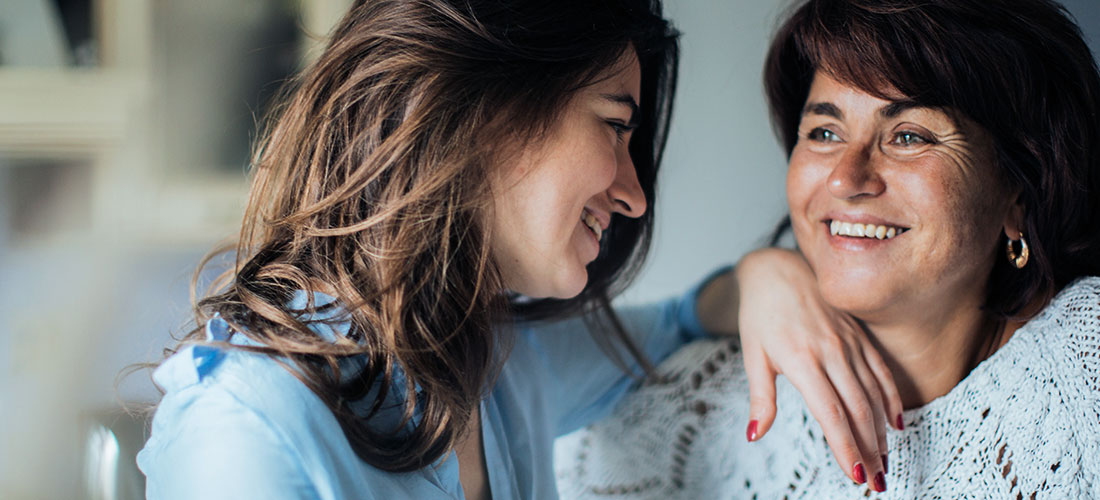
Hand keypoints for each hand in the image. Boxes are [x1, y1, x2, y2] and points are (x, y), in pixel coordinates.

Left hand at [700, 248, 902, 488]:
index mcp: (802, 360)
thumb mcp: (753, 356)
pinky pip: (881, 372)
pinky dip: (891, 399)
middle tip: (876, 482)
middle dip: (869, 450)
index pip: (830, 412)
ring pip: (873, 394)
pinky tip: (896, 424)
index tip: (854, 473)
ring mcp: (849, 343)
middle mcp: (832, 352)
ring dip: (881, 433)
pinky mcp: (859, 336)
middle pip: (858, 409)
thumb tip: (755, 435)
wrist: (777, 270)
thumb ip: (760, 398)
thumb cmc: (760, 315)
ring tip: (885, 463)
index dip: (845, 445)